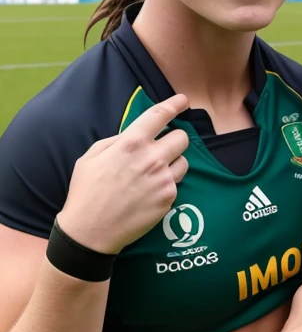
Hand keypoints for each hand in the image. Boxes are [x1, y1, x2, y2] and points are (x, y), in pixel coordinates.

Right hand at [58, 94, 189, 253]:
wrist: (91, 231)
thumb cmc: (87, 191)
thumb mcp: (92, 156)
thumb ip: (117, 141)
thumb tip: (134, 135)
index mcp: (131, 143)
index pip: (160, 115)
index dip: (175, 104)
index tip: (184, 101)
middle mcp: (151, 158)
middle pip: (182, 138)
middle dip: (174, 140)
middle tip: (163, 148)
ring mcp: (163, 180)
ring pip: (184, 161)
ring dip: (173, 163)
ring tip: (153, 174)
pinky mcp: (169, 199)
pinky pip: (177, 184)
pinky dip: (167, 185)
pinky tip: (149, 193)